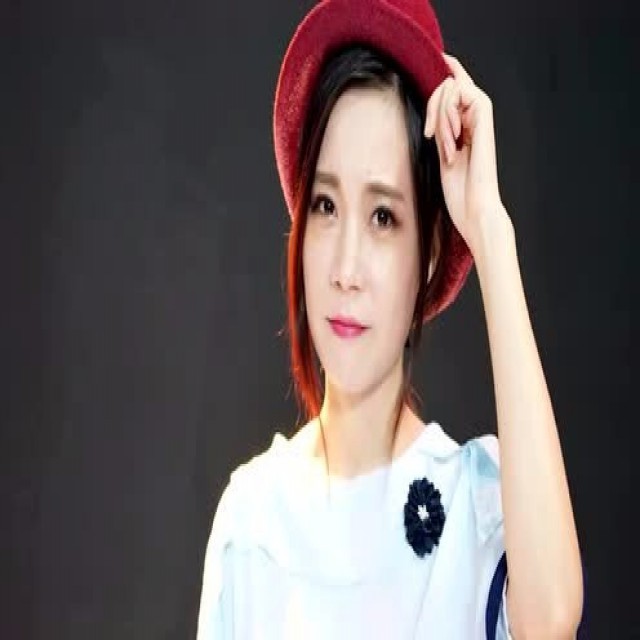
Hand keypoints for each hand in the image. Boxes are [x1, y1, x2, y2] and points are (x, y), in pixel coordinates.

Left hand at [424, 53, 508, 253]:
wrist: (475, 209)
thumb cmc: (461, 194)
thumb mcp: (443, 157)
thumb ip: (441, 132)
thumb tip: (433, 112)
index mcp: (468, 128)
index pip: (460, 89)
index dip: (453, 70)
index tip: (445, 59)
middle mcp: (476, 120)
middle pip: (451, 84)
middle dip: (433, 104)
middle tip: (430, 135)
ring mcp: (481, 119)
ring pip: (454, 87)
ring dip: (441, 114)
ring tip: (444, 143)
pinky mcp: (485, 120)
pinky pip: (462, 94)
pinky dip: (448, 114)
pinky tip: (451, 137)